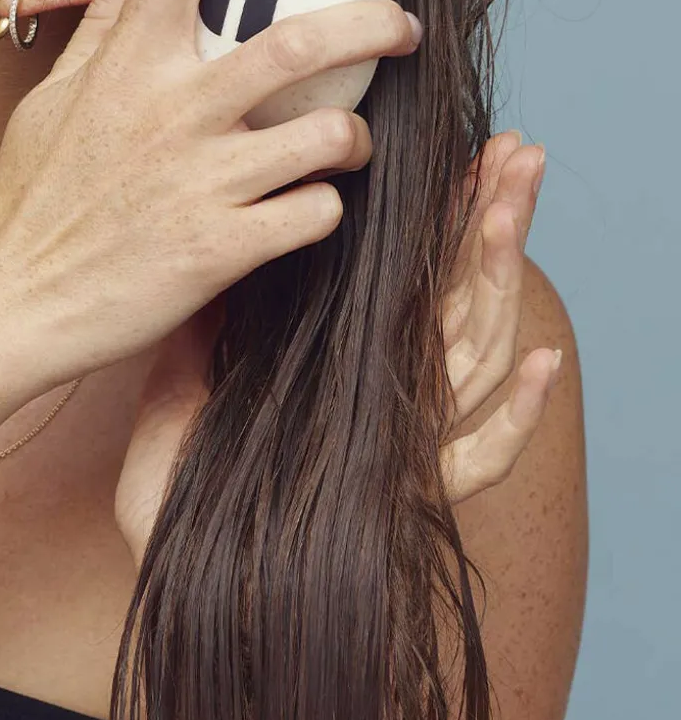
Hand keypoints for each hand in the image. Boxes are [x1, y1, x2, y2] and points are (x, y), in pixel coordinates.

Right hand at [0, 0, 421, 405]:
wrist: (10, 303)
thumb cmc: (33, 196)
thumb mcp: (59, 93)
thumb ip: (113, 12)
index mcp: (127, 65)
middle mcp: (169, 112)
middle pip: (301, 44)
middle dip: (374, 24)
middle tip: (406, 25)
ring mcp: (198, 183)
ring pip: (328, 136)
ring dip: (354, 136)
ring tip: (346, 143)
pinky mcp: (219, 251)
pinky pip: (313, 215)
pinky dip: (324, 208)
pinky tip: (305, 209)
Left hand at [114, 130, 556, 563]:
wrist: (176, 567)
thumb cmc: (183, 480)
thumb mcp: (183, 376)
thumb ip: (208, 313)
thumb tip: (216, 231)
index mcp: (342, 357)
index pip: (409, 271)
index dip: (444, 213)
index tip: (467, 152)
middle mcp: (384, 389)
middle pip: (458, 293)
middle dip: (490, 221)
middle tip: (517, 152)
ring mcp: (401, 439)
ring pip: (472, 350)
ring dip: (500, 279)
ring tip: (512, 211)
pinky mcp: (403, 493)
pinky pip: (475, 458)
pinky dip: (514, 415)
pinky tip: (542, 361)